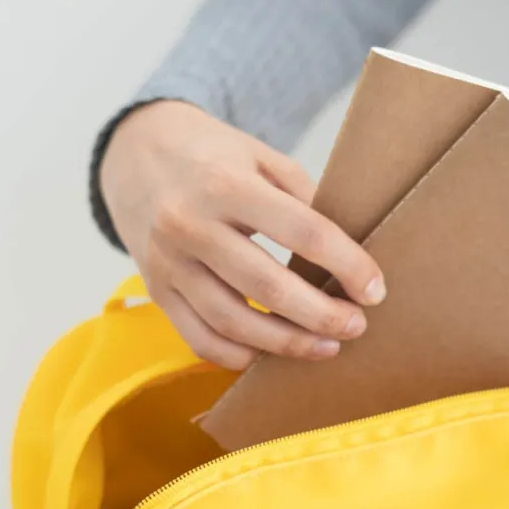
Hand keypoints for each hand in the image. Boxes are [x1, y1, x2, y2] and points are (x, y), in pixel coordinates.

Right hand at [100, 100, 385, 370]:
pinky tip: (270, 355)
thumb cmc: (211, 154)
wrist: (133, 152)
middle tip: (356, 326)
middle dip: (321, 315)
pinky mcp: (156, 290)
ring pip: (233, 323)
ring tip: (326, 347)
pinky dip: (238, 356)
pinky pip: (199, 339)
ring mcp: (169, 263)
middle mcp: (191, 226)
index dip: (347, 264)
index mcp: (226, 184)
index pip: (303, 231)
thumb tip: (351, 249)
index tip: (375, 289)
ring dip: (286, 344)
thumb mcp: (260, 156)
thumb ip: (303, 197)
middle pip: (268, 287)